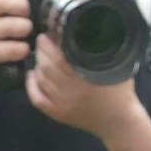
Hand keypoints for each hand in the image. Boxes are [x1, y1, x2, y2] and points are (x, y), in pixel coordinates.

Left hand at [24, 34, 143, 138]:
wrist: (119, 122)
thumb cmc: (120, 93)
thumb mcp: (117, 66)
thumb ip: (105, 49)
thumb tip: (91, 29)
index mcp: (84, 77)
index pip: (57, 56)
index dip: (48, 43)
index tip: (48, 34)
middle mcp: (70, 91)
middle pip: (45, 66)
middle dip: (41, 50)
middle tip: (43, 41)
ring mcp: (62, 103)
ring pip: (40, 79)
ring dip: (38, 64)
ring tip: (42, 56)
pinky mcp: (58, 113)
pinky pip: (37, 98)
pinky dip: (31, 85)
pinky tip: (33, 75)